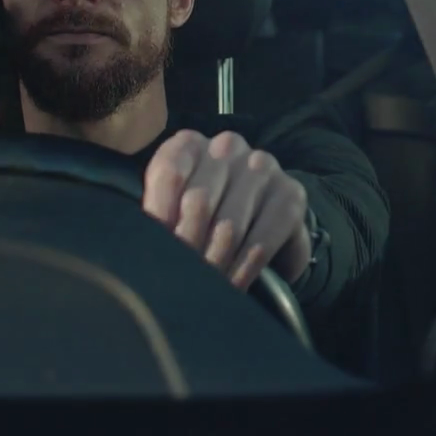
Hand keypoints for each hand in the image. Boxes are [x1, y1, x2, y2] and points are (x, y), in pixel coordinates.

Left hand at [143, 130, 311, 288]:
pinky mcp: (290, 194)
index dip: (159, 219)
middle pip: (199, 200)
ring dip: (213, 266)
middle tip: (179, 282)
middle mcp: (227, 147)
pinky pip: (261, 241)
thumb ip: (158, 219)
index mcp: (189, 145)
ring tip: (202, 291)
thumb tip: (145, 251)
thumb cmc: (206, 220)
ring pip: (229, 225)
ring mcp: (263, 167)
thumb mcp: (173, 212)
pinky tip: (233, 290)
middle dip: (187, 248)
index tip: (156, 254)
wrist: (263, 228)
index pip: (169, 174)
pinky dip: (243, 271)